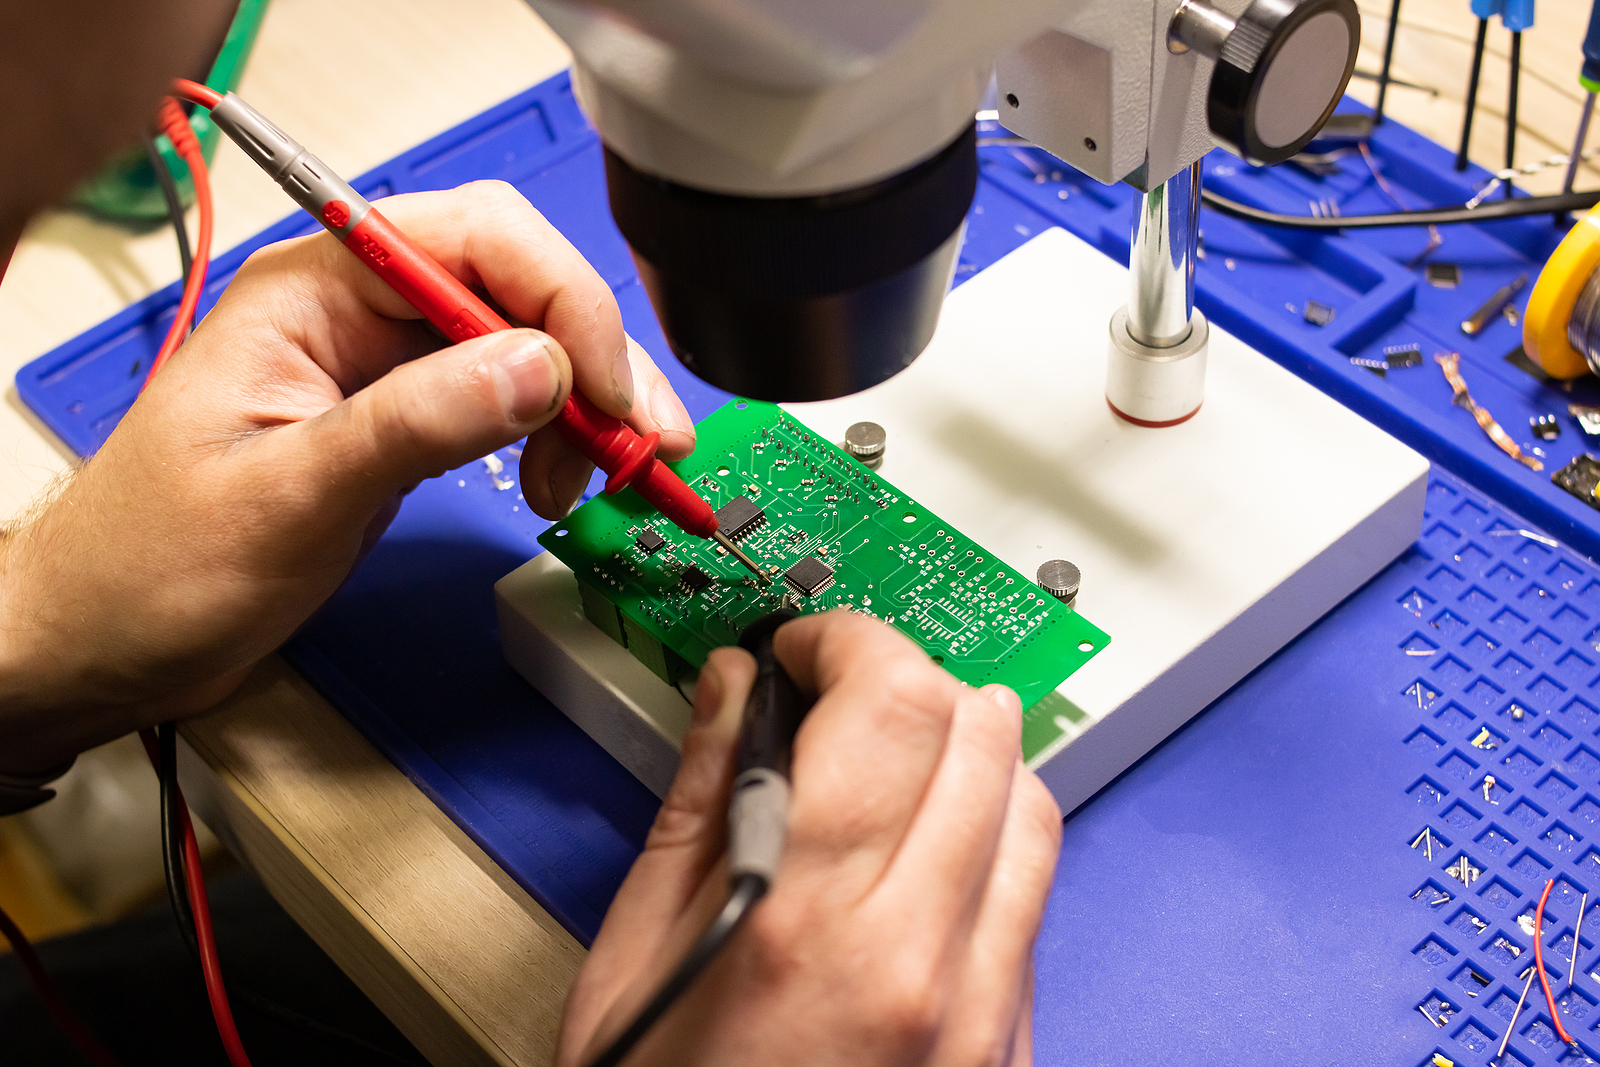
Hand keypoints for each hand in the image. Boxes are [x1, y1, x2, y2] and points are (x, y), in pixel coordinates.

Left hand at [0, 180, 694, 771]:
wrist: (102, 644)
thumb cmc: (153, 567)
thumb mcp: (290, 494)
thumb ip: (415, 421)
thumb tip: (539, 366)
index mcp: (313, 290)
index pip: (478, 239)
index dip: (565, 306)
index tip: (610, 394)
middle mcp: (355, 311)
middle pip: (517, 287)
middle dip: (596, 359)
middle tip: (648, 444)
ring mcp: (381, 367)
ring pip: (524, 346)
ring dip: (586, 405)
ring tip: (610, 475)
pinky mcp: (399, 422)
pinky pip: (503, 401)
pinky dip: (555, 436)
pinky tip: (564, 480)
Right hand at [558, 611, 1061, 1066]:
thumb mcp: (638, 951)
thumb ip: (701, 796)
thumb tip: (732, 689)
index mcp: (808, 918)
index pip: (888, 700)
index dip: (848, 638)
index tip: (807, 646)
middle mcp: (922, 958)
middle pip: (977, 733)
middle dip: (908, 680)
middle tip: (842, 694)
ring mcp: (984, 1013)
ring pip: (1032, 806)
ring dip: (967, 752)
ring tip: (893, 764)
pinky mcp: (1010, 1051)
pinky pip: (1033, 901)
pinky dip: (990, 842)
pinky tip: (923, 858)